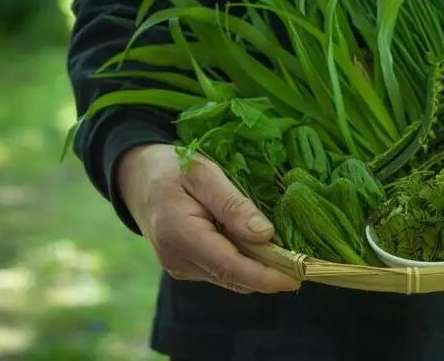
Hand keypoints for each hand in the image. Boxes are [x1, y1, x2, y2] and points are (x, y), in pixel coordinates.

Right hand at [117, 143, 300, 293]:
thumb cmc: (172, 167)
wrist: (137, 175)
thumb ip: (233, 204)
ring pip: (229, 276)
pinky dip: (244, 263)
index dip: (266, 276)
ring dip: (259, 268)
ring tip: (290, 253)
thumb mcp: (204, 173)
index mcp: (181, 235)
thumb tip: (265, 235)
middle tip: (306, 264)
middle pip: (233, 277)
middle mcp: (178, 260)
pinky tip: (262, 247)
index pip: (231, 267)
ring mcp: (180, 266)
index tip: (298, 277)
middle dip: (270, 274)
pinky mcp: (185, 265)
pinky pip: (221, 270)